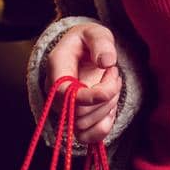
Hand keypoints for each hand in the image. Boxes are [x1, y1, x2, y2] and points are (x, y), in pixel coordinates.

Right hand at [45, 22, 123, 144]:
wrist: (82, 51)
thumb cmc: (87, 41)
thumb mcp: (94, 32)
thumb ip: (101, 42)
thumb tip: (106, 62)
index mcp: (57, 67)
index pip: (65, 94)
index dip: (90, 96)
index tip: (111, 80)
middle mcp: (55, 92)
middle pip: (78, 113)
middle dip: (106, 95)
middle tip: (113, 72)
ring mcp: (64, 109)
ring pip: (84, 126)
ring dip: (108, 107)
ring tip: (112, 83)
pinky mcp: (75, 120)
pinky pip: (86, 137)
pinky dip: (103, 126)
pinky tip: (110, 107)